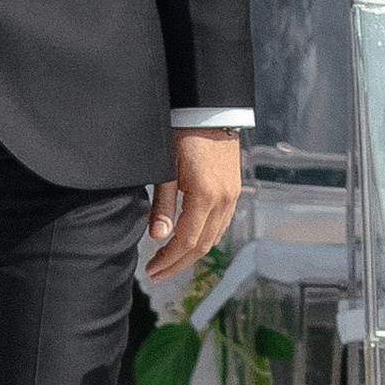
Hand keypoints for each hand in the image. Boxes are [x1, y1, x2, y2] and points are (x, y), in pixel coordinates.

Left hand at [146, 127, 241, 287]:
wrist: (209, 110)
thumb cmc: (182, 133)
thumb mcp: (166, 169)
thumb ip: (163, 205)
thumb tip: (158, 238)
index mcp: (206, 196)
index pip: (186, 241)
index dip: (168, 260)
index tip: (152, 271)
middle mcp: (224, 201)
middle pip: (201, 246)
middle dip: (178, 264)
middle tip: (157, 274)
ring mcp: (232, 196)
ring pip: (213, 237)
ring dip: (191, 254)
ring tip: (169, 262)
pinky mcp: (233, 190)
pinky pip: (220, 224)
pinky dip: (204, 238)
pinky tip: (190, 241)